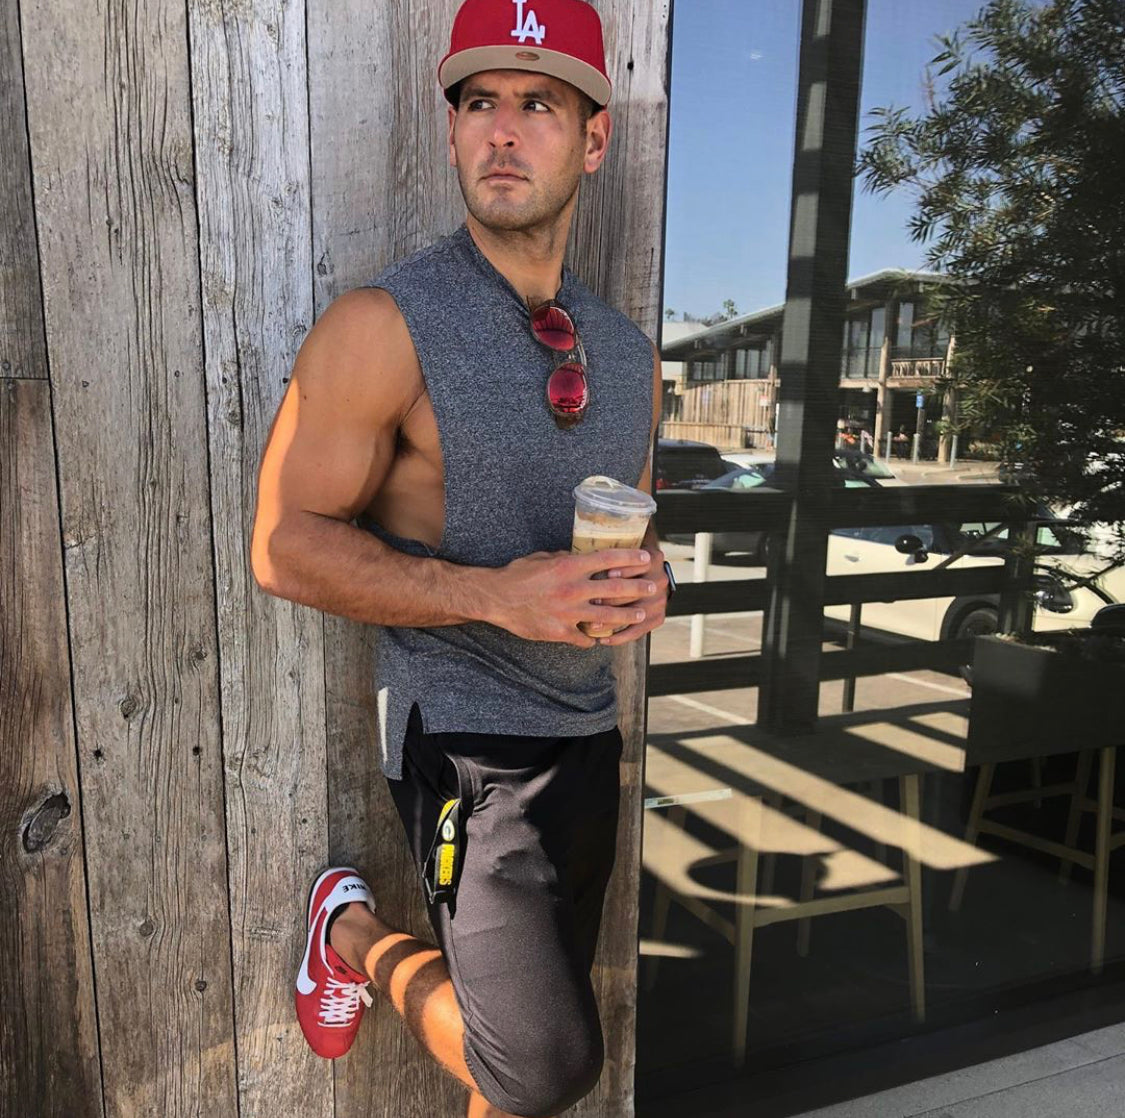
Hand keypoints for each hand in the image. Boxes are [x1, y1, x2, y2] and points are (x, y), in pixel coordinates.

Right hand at [488, 548, 656, 648]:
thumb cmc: (518, 574)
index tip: (645, 558)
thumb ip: (566, 559)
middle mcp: (572, 589)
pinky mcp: (559, 632)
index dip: (630, 558)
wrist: (496, 598)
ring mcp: (567, 613)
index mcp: (569, 566)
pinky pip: (584, 638)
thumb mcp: (544, 558)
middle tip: (653, 589)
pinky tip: (600, 639)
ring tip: (639, 615)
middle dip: (638, 589)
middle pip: (615, 589)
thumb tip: (583, 556)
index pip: (607, 559)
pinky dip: (593, 639)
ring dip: (626, 616)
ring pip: (606, 616)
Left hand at [587, 544, 671, 647]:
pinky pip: (637, 631)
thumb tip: (568, 556)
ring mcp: (660, 600)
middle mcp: (660, 580)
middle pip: (635, 591)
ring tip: (592, 625)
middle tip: (592, 602)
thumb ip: (606, 552)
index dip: (622, 570)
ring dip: (611, 620)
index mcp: (653, 558)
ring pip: (634, 614)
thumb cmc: (624, 559)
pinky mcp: (658, 618)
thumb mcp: (622, 548)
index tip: (605, 575)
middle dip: (611, 598)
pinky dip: (619, 637)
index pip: (638, 565)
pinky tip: (603, 639)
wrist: (649, 575)